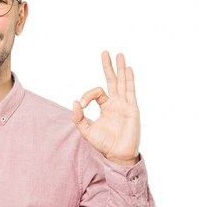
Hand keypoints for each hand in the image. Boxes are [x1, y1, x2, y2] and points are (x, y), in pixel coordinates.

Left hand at [72, 51, 139, 165]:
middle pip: (112, 81)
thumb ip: (78, 117)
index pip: (97, 92)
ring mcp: (125, 104)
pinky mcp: (132, 108)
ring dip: (121, 68)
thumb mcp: (86, 131)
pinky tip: (128, 69)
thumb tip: (75, 102)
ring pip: (122, 82)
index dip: (87, 95)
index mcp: (106, 107)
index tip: (82, 104)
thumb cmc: (104, 144)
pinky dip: (129, 79)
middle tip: (105, 52)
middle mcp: (116, 103)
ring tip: (119, 54)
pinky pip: (130, 91)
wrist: (117, 154)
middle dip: (108, 66)